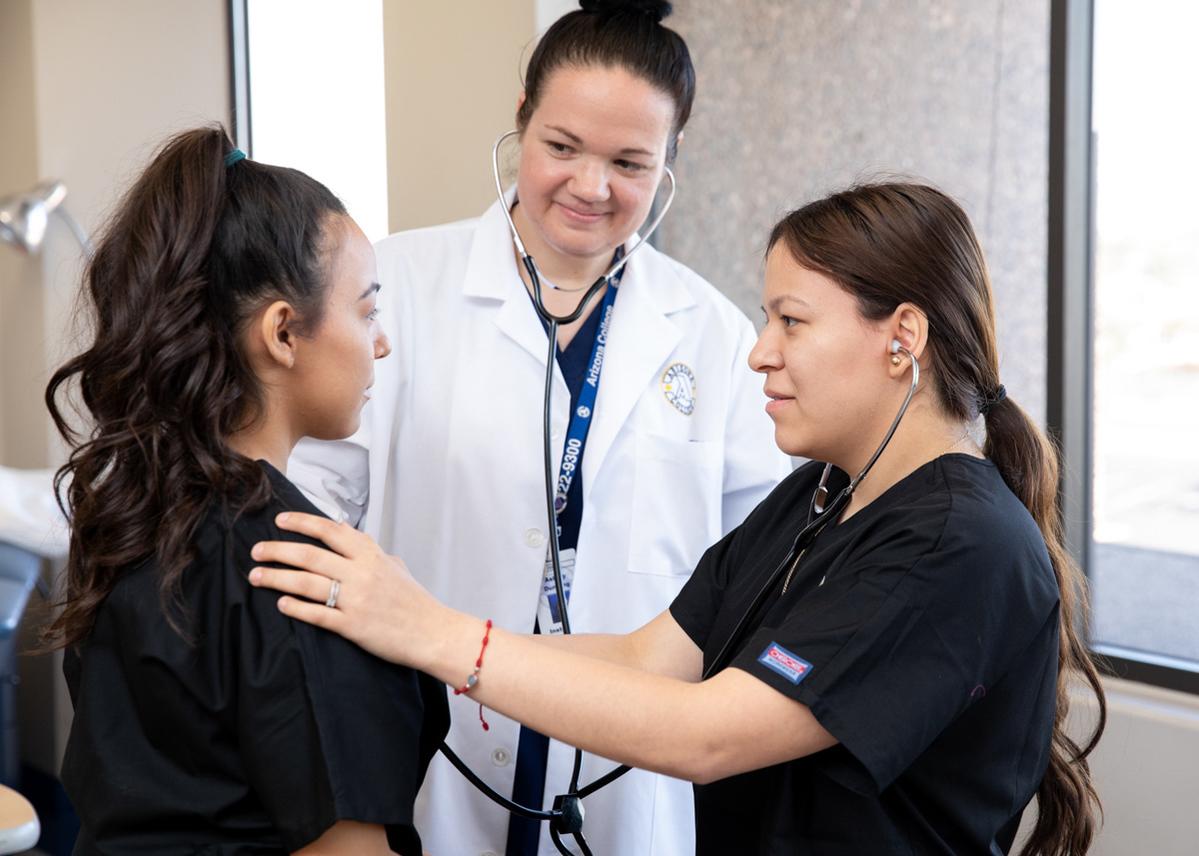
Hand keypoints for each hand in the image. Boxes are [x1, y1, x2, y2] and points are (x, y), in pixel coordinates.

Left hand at [248, 512, 445, 669]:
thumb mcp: (396, 567)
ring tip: (256, 576)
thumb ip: (371, 550)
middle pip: (310, 555)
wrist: (433, 633)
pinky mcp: (352, 626)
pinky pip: (317, 614)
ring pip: (306, 583)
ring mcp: (356, 600)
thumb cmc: (416, 601)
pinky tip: (281, 603)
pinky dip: (296, 608)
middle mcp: (361, 573)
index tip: (280, 520)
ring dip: (277, 578)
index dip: (302, 523)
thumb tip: (348, 534)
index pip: (331, 531)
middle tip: (256, 550)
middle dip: (278, 550)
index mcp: (372, 555)